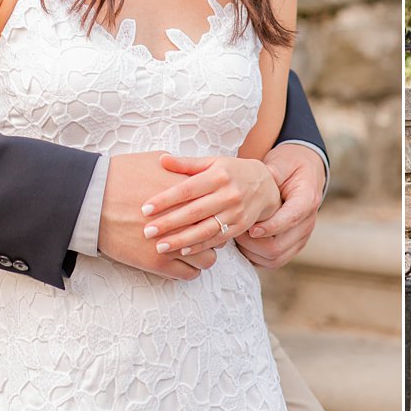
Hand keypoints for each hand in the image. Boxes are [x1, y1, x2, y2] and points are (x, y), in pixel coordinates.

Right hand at [98, 151, 217, 279]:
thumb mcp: (154, 161)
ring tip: (191, 249)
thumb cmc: (120, 176)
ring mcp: (173, 244)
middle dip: (212, 233)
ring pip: (208, 259)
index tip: (208, 212)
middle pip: (218, 234)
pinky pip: (188, 274)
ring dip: (201, 254)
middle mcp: (187, 221)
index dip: (214, 211)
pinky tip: (178, 260)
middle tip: (202, 231)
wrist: (92, 200)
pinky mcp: (158, 263)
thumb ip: (178, 167)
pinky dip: (187, 269)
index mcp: (188, 195)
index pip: (217, 209)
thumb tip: (188, 169)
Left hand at [140, 154, 280, 257]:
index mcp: (218, 175)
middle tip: (147, 231)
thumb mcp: (212, 162)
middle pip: (194, 211)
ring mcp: (235, 212)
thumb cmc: (231, 171)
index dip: (165, 199)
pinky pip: (216, 239)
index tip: (145, 208)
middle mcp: (229, 194)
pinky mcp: (240, 227)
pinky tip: (182, 251)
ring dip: (181, 240)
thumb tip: (161, 160)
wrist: (264, 185)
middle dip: (169, 223)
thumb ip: (186, 164)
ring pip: (205, 229)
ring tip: (160, 246)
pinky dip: (199, 246)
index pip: (187, 189)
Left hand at [235, 143, 324, 269]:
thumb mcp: (281, 162)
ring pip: (275, 258)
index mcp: (307, 200)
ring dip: (252, 252)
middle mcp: (307, 223)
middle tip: (235, 230)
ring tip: (237, 236)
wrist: (305, 170)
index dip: (269, 227)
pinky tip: (243, 243)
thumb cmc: (291, 164)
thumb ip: (270, 174)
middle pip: (279, 246)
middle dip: (252, 243)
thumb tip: (253, 184)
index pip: (290, 219)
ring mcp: (301, 237)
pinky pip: (273, 261)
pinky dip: (256, 256)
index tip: (250, 228)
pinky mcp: (292, 245)